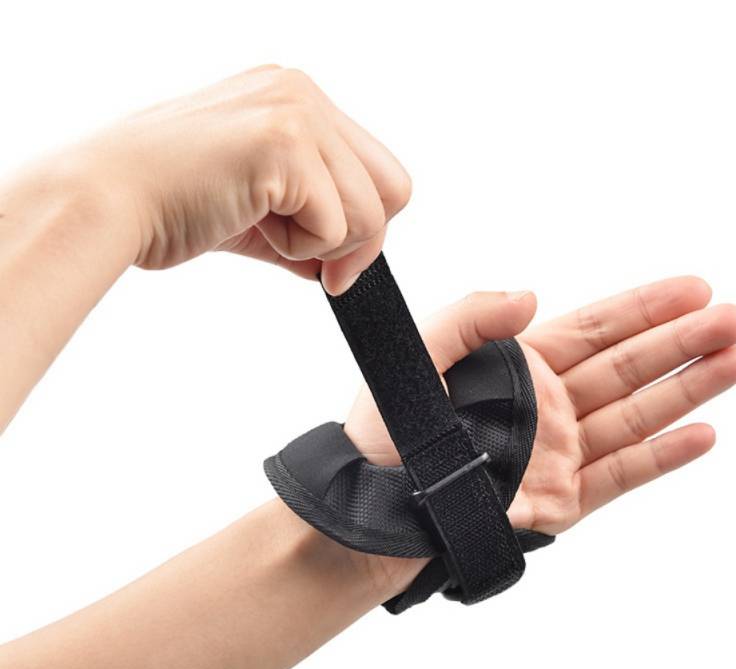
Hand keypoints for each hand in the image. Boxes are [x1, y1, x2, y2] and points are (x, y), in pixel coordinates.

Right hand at [69, 65, 411, 293]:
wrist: (105, 203)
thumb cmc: (169, 204)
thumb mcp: (256, 211)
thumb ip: (307, 224)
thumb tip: (344, 264)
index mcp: (295, 100)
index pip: (377, 170)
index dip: (365, 227)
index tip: (331, 266)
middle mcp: (302, 93)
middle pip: (395, 187)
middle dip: (364, 243)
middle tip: (325, 274)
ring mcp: (296, 112)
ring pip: (372, 211)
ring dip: (324, 246)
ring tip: (266, 233)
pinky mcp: (284, 142)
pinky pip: (336, 224)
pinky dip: (300, 247)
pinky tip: (252, 225)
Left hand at [344, 279, 735, 591]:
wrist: (376, 508)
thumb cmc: (386, 431)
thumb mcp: (418, 357)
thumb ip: (470, 317)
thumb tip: (532, 297)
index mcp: (518, 366)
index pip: (595, 329)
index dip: (645, 307)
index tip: (693, 287)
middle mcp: (547, 406)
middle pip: (628, 367)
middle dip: (682, 341)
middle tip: (734, 318)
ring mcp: (558, 454)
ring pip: (636, 415)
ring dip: (686, 389)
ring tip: (735, 361)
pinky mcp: (559, 502)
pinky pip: (620, 474)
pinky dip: (662, 456)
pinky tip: (701, 433)